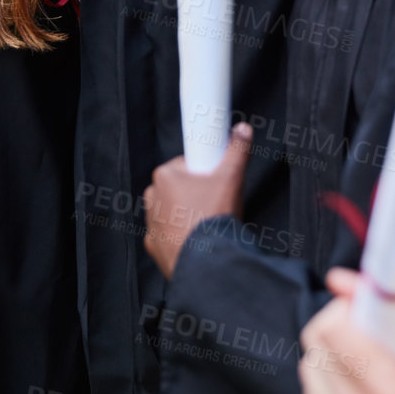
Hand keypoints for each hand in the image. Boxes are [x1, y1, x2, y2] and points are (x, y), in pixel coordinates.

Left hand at [142, 122, 252, 278]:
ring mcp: (151, 224)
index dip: (205, 172)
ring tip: (209, 223)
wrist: (207, 263)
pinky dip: (182, 236)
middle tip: (216, 203)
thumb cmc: (213, 219)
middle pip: (181, 187)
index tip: (215, 181)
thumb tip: (243, 130)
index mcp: (165, 176)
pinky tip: (198, 239)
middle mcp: (152, 198)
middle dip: (197, 193)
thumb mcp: (231, 179)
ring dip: (188, 214)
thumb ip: (237, 151)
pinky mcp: (154, 246)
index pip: (187, 165)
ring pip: (174, 211)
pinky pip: (169, 235)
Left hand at [299, 269, 394, 393]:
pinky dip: (331, 376)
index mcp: (394, 388)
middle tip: (371, 336)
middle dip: (340, 327)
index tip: (368, 310)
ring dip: (333, 353)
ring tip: (368, 363)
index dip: (349, 309)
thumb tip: (337, 278)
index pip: (333, 328)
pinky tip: (360, 384)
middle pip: (317, 342)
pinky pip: (312, 385)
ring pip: (310, 362)